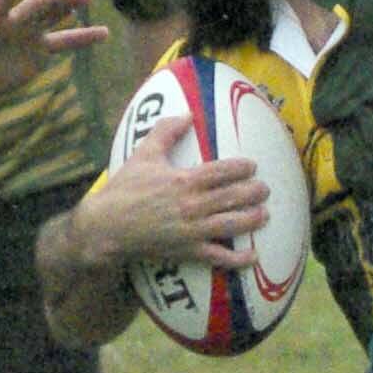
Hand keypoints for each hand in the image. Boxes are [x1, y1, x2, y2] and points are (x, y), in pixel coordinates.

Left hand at [0, 0, 108, 98]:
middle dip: (52, 0)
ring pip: (54, 19)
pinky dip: (84, 39)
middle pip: (35, 8)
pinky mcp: (40, 52)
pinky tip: (105, 34)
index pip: (4, 0)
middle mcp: (14, 22)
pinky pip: (65, 44)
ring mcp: (30, 35)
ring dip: (70, 9)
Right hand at [82, 115, 268, 268]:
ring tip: (264, 214)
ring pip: (232, 224)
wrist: (107, 226)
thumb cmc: (125, 188)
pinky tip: (253, 255)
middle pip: (233, 197)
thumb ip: (166, 131)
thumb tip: (187, 114)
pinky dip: (239, 258)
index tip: (252, 166)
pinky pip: (219, 257)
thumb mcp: (143, 154)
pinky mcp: (188, 251)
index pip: (223, 171)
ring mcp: (193, 230)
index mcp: (184, 179)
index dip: (242, 168)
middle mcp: (193, 205)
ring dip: (253, 219)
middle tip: (265, 189)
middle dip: (254, 192)